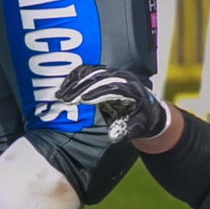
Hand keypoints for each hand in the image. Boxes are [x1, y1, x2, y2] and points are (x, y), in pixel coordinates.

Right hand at [49, 63, 169, 142]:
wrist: (149, 110)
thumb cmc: (143, 119)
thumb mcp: (139, 127)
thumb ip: (128, 130)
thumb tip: (114, 137)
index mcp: (132, 90)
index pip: (113, 87)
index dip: (97, 92)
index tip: (82, 100)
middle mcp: (123, 78)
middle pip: (99, 78)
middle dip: (81, 88)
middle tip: (64, 100)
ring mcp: (114, 74)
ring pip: (92, 72)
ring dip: (74, 82)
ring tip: (60, 95)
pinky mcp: (105, 74)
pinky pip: (88, 71)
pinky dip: (74, 77)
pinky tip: (63, 88)